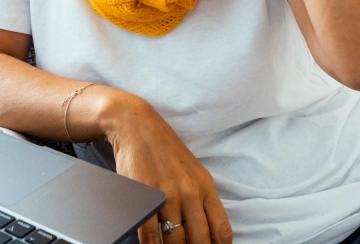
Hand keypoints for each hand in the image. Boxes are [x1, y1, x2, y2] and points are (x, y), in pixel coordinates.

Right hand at [102, 94, 231, 243]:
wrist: (138, 127)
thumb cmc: (166, 152)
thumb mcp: (193, 173)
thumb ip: (203, 201)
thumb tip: (208, 234)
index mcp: (206, 187)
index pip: (221, 230)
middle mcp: (190, 192)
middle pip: (200, 240)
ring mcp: (167, 195)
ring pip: (175, 241)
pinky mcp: (145, 196)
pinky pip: (150, 234)